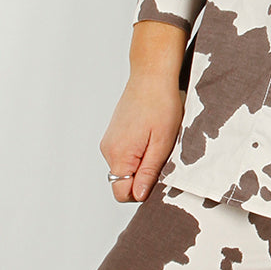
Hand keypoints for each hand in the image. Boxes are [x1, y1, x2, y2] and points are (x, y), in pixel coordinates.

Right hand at [99, 72, 184, 201]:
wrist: (151, 74)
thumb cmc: (160, 103)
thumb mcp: (162, 142)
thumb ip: (148, 172)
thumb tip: (138, 196)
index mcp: (119, 155)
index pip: (121, 193)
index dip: (141, 190)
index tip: (157, 174)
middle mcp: (108, 149)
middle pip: (122, 180)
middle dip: (142, 175)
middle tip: (161, 153)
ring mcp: (109, 140)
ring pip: (125, 166)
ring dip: (141, 161)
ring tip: (157, 139)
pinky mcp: (114, 132)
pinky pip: (125, 152)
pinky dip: (138, 149)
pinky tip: (150, 132)